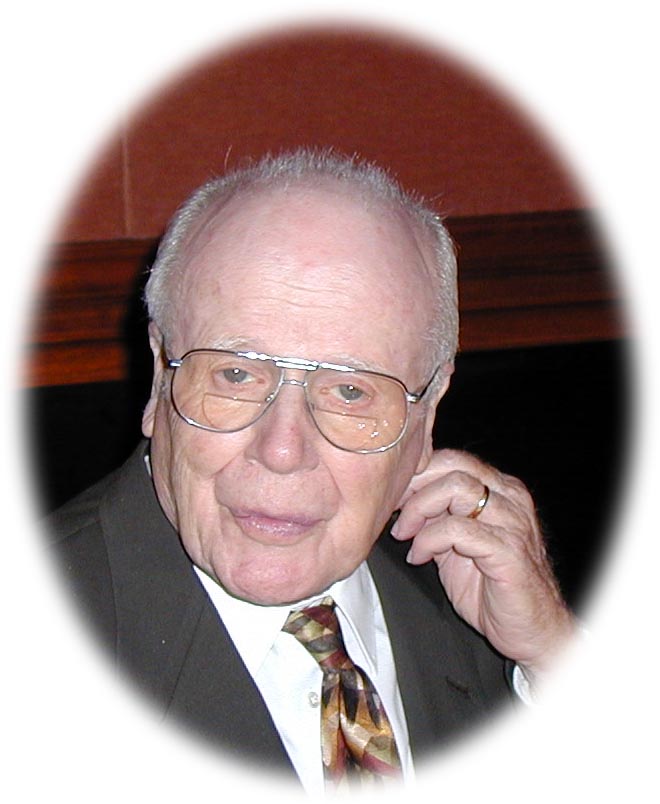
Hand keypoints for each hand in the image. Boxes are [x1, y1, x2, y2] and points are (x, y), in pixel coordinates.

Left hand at [392, 449, 574, 683]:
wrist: (529, 629)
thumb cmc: (490, 586)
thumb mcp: (455, 543)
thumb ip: (436, 515)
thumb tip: (400, 497)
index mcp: (500, 489)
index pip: (452, 459)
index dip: (415, 473)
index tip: (391, 496)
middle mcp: (510, 498)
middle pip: (453, 467)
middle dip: (414, 488)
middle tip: (395, 515)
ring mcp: (513, 522)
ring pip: (457, 490)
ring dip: (420, 512)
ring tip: (406, 536)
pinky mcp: (509, 551)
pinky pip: (458, 530)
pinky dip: (429, 540)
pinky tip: (419, 557)